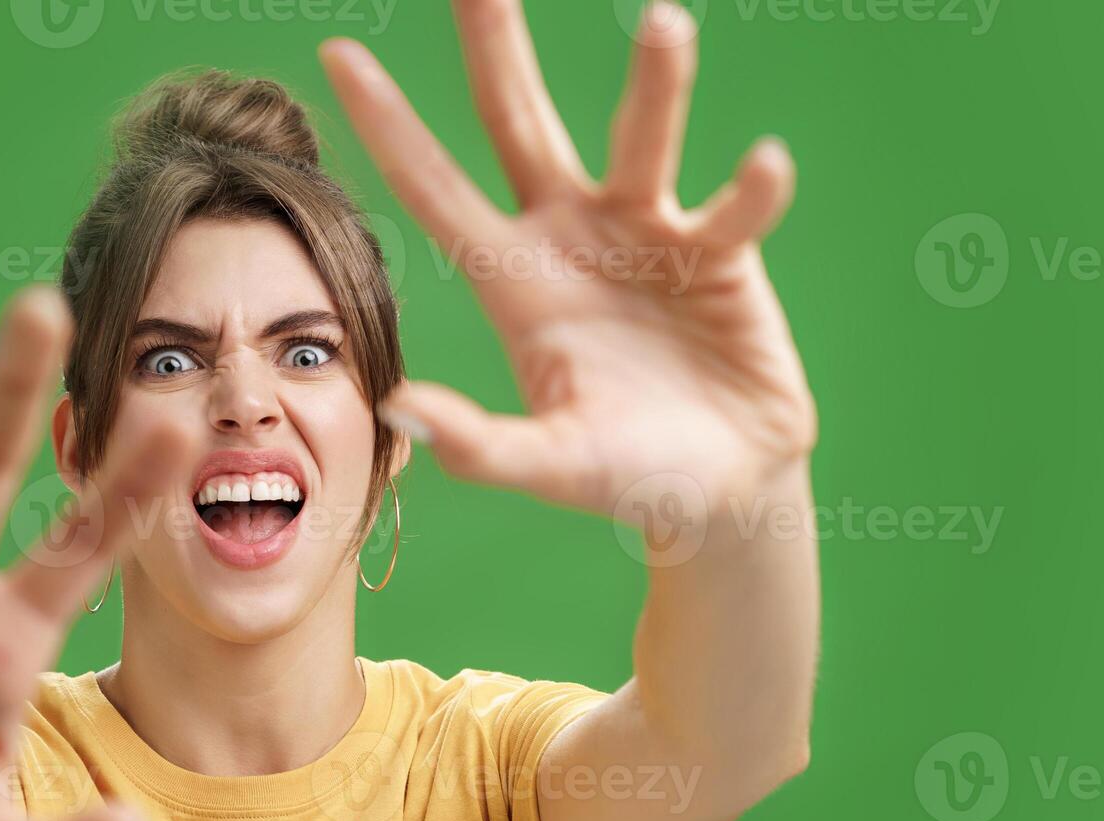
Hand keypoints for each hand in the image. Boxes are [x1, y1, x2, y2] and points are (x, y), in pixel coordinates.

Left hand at [320, 0, 814, 514]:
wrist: (723, 490)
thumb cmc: (624, 473)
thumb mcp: (549, 467)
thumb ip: (479, 445)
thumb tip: (399, 408)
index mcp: (512, 279)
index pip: (435, 188)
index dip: (390, 125)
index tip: (338, 52)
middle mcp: (571, 236)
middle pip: (521, 124)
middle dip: (497, 48)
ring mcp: (647, 232)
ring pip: (641, 141)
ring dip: (655, 86)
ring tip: (665, 23)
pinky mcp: (720, 250)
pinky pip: (734, 208)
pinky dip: (751, 188)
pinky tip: (764, 165)